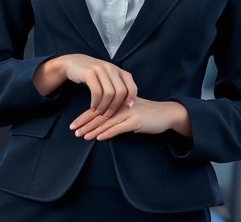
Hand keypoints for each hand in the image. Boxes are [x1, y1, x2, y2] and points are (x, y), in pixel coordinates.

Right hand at [60, 54, 136, 118]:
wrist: (72, 63)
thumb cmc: (92, 74)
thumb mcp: (106, 76)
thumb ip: (117, 85)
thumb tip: (129, 103)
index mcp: (118, 70)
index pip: (131, 85)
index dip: (131, 97)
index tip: (128, 108)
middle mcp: (111, 68)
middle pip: (120, 91)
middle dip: (115, 106)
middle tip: (108, 115)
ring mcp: (100, 69)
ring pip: (109, 93)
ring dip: (104, 106)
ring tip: (99, 113)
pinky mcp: (89, 73)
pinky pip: (97, 92)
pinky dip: (96, 102)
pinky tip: (92, 107)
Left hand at [70, 98, 185, 140]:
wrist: (167, 114)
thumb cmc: (148, 114)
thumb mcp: (130, 112)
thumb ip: (117, 117)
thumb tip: (103, 126)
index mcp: (118, 102)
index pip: (97, 109)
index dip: (84, 117)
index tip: (73, 124)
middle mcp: (121, 106)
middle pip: (99, 115)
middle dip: (85, 123)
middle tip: (73, 130)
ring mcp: (128, 113)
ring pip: (106, 122)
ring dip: (93, 129)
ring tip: (82, 135)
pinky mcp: (136, 121)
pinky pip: (118, 128)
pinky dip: (107, 133)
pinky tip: (98, 137)